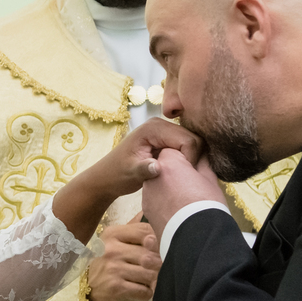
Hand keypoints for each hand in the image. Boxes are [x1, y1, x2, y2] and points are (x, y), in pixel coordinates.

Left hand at [53, 119, 201, 242]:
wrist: (107, 176)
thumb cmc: (117, 175)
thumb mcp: (130, 174)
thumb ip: (144, 169)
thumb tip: (157, 167)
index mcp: (153, 128)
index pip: (187, 140)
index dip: (190, 159)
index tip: (182, 176)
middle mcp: (160, 124)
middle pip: (194, 139)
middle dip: (193, 158)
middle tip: (183, 177)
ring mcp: (164, 130)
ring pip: (193, 142)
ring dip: (191, 159)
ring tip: (181, 174)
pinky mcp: (166, 138)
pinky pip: (186, 146)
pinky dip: (187, 158)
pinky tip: (179, 171)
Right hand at [88, 213, 160, 300]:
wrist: (88, 287)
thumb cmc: (108, 260)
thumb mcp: (116, 240)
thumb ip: (135, 227)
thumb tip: (152, 210)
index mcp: (113, 234)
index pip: (146, 231)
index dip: (159, 241)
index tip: (160, 249)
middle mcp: (112, 249)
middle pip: (150, 254)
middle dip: (159, 264)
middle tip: (159, 268)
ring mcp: (113, 268)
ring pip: (150, 273)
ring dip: (154, 280)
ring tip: (151, 280)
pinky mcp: (116, 287)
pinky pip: (144, 291)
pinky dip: (147, 293)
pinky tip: (142, 290)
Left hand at [142, 148, 225, 247]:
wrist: (195, 237)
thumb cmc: (205, 205)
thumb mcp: (210, 180)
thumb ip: (204, 164)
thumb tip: (203, 156)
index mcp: (169, 161)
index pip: (175, 150)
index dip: (187, 159)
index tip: (197, 170)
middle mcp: (153, 174)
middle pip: (164, 166)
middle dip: (176, 173)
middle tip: (192, 185)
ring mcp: (147, 192)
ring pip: (158, 183)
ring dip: (169, 187)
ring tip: (185, 200)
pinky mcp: (146, 209)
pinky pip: (155, 199)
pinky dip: (164, 201)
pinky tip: (177, 210)